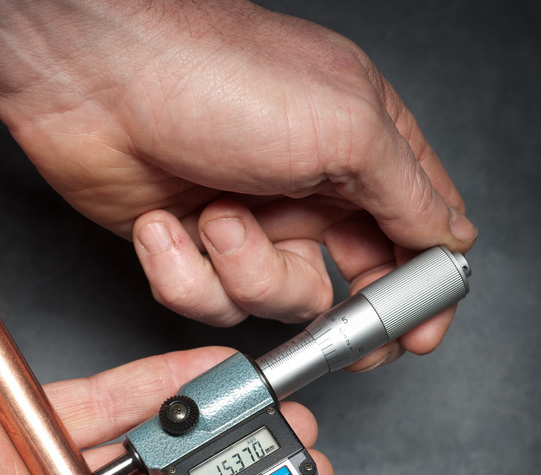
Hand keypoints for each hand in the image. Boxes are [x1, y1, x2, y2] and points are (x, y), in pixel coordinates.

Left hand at [0, 0, 476, 369]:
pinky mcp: (188, 248)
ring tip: (213, 217)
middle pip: (344, 285)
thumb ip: (405, 191)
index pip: (413, 233)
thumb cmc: (214, 75)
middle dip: (333, 311)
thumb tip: (447, 235)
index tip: (417, 332)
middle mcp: (305, 192)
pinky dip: (182, 270)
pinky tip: (163, 223)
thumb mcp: (343, 125)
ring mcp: (245, 224)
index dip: (419, 288)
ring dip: (241, 269)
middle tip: (333, 328)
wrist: (93, 79)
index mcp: (358, 152)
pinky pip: (203, 297)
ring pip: (268, 300)